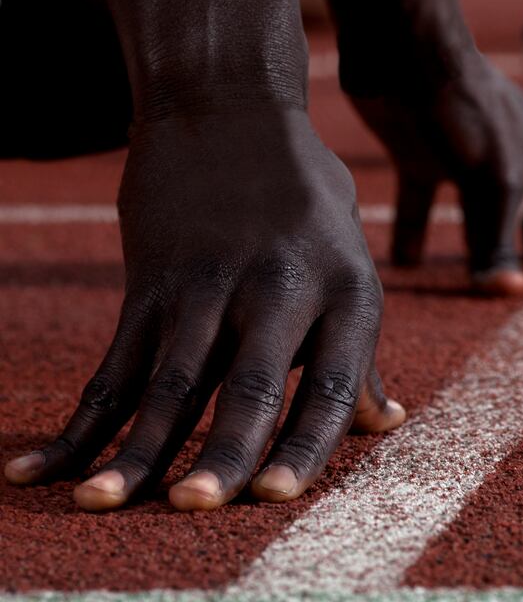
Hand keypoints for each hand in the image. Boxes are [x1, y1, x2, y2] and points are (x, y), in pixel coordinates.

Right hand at [3, 109, 404, 510]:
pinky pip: (114, 363)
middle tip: (197, 508)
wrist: (227, 104)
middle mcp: (280, 289)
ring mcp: (208, 283)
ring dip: (136, 449)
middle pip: (250, 385)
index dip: (307, 444)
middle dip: (222, 454)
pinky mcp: (151, 281)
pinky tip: (45, 465)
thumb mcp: (351, 260)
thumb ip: (362, 349)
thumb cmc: (306, 195)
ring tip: (103, 503)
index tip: (279, 499)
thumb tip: (386, 423)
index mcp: (347, 290)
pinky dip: (81, 420)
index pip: (333, 383)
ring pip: (169, 380)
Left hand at [354, 53, 522, 295]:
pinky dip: (413, 234)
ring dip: (472, 251)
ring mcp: (469, 158)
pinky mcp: (425, 155)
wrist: (407, 51)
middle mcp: (516, 159)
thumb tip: (509, 292)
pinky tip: (402, 267)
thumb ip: (496, 245)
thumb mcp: (491, 186)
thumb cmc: (466, 112)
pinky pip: (421, 204)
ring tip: (470, 292)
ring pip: (476, 217)